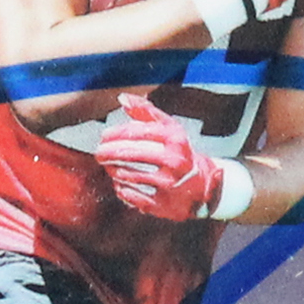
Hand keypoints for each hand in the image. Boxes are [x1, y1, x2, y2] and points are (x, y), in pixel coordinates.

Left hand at [95, 94, 225, 220]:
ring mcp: (169, 184)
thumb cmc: (180, 153)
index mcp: (175, 139)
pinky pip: (133, 196)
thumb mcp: (170, 129)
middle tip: (99, 153)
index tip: (104, 136)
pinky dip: (122, 189)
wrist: (203, 186)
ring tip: (108, 166)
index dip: (116, 134)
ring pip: (129, 175)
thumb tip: (122, 98)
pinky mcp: (163, 204)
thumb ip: (145, 112)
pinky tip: (120, 183)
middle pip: (131, 154)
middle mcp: (174, 161)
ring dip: (113, 170)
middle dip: (109, 153)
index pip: (138, 133)